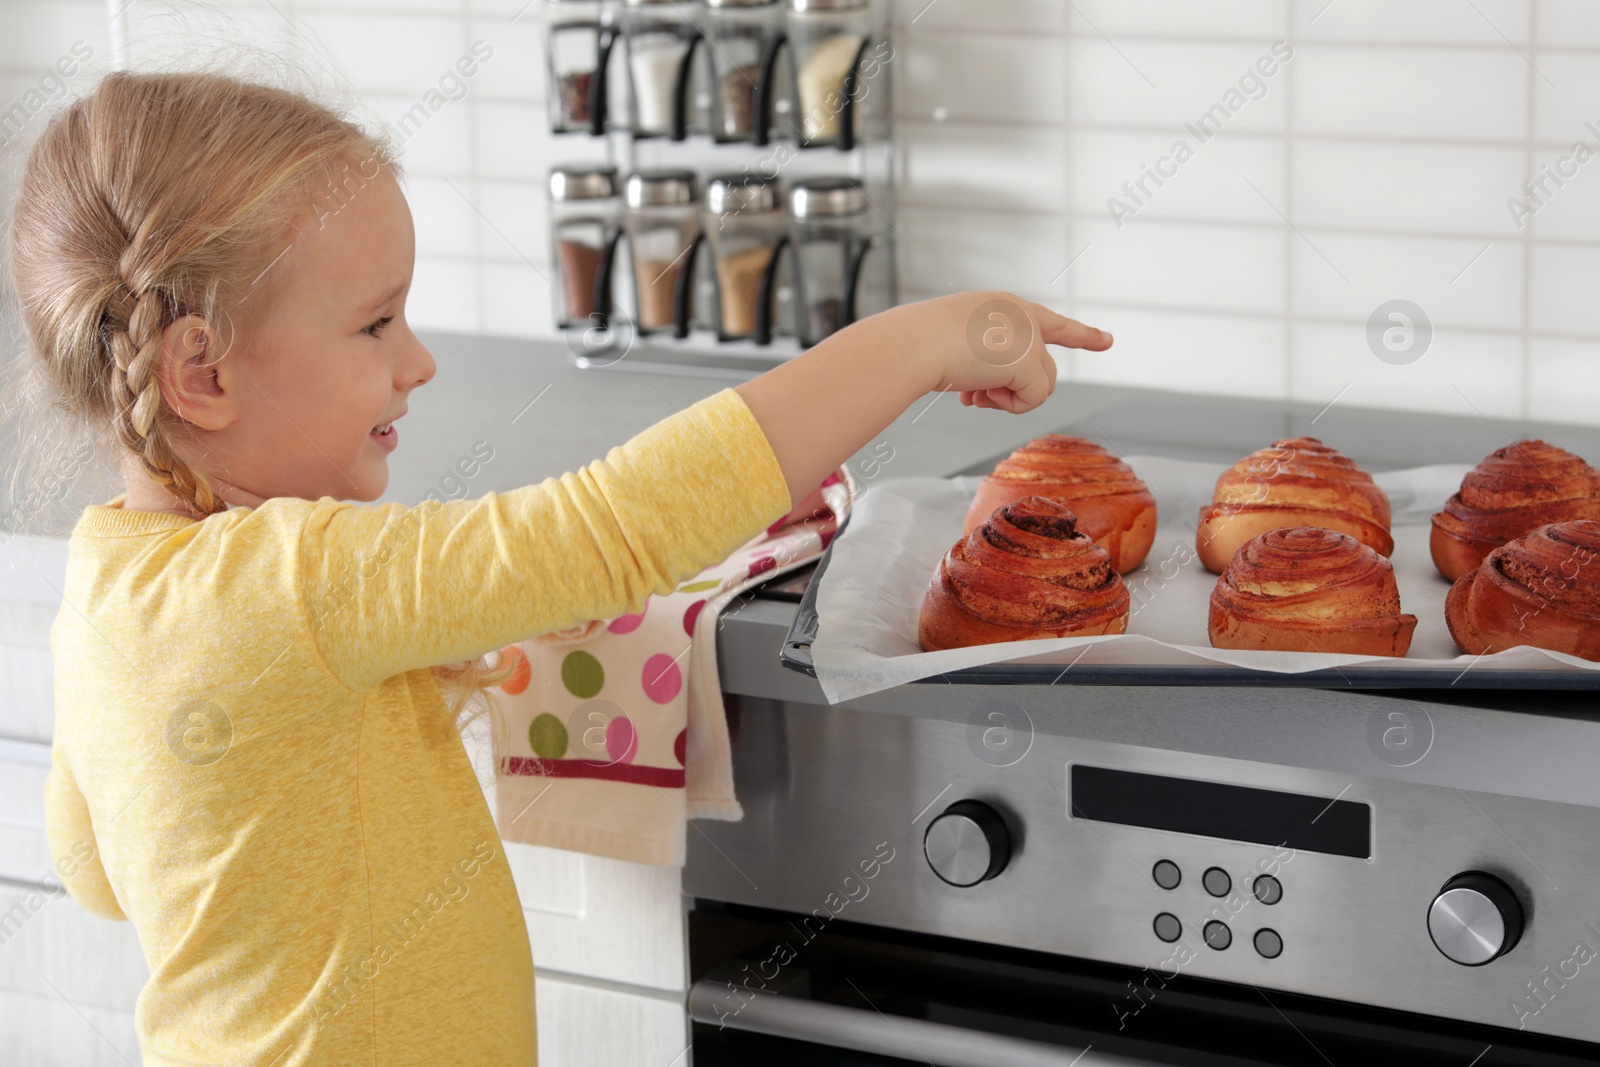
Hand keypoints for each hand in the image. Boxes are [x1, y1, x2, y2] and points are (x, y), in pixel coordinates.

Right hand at [916, 291, 1112, 413]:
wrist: (915, 344)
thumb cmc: (922, 343)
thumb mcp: (959, 344)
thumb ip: (988, 359)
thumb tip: (991, 392)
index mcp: (1005, 306)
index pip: (1051, 322)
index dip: (1081, 336)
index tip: (1108, 341)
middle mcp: (1024, 316)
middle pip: (1042, 368)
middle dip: (1014, 388)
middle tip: (975, 391)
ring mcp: (1029, 337)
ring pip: (1042, 386)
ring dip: (1008, 397)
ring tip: (973, 390)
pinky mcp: (1029, 361)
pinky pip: (1033, 399)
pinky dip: (1007, 405)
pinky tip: (977, 393)